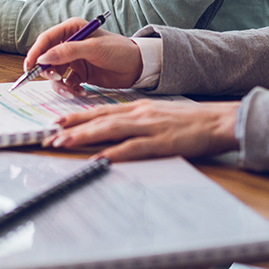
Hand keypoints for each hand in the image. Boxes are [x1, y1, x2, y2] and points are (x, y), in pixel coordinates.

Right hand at [24, 18, 142, 92]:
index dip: (36, 52)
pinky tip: (80, 91)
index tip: (30, 66)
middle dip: (48, 71)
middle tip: (56, 79)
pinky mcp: (79, 74)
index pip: (46, 39)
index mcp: (72, 29)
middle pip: (47, 58)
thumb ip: (68, 52)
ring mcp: (74, 60)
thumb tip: (43, 58)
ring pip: (55, 74)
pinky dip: (70, 89)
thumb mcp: (94, 48)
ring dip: (59, 84)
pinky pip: (66, 84)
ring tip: (70, 91)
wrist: (138, 66)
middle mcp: (69, 44)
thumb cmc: (119, 50)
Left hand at [43, 100, 239, 162]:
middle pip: (99, 119)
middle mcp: (140, 114)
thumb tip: (118, 130)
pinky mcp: (162, 143)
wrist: (220, 119)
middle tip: (48, 135)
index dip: (77, 116)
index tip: (57, 122)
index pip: (102, 110)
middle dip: (72, 128)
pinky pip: (133, 148)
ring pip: (109, 130)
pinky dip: (114, 154)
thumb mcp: (160, 114)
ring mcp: (150, 127)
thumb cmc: (193, 120)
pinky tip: (99, 160)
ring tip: (62, 143)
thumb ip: (139, 120)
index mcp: (139, 107)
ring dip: (83, 137)